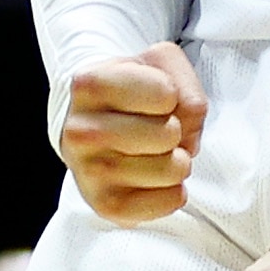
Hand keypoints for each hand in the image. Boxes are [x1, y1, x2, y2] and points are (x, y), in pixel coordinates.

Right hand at [59, 44, 206, 225]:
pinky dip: (173, 190)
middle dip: (175, 129)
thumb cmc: (128, 92)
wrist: (89, 126)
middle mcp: (81, 130)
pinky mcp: (106, 206)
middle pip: (170, 134)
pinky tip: (152, 177)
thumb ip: (183, 81)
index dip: (170, 94)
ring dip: (177, 160)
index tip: (153, 98)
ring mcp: (90, 172)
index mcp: (89, 84)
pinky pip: (170, 201)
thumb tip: (188, 125)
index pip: (165, 93)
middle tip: (155, 128)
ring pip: (174, 169)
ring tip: (154, 152)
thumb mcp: (155, 65)